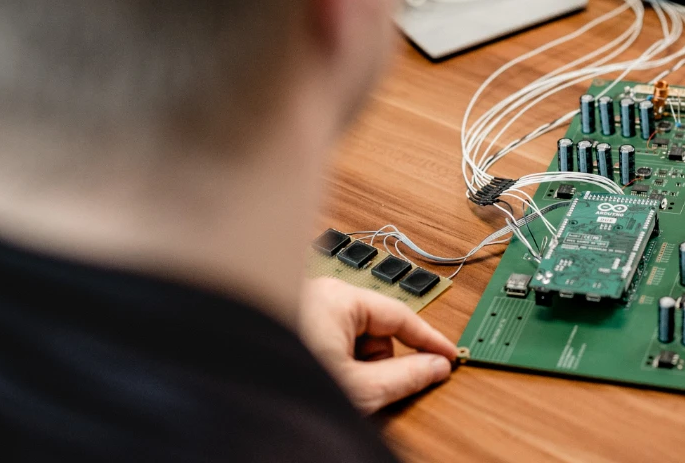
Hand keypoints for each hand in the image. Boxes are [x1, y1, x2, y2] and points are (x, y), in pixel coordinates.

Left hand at [298, 277, 457, 413]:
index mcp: (339, 297)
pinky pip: (330, 341)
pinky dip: (334, 363)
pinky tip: (320, 381)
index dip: (430, 339)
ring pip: (353, 339)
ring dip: (354, 365)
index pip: (402, 315)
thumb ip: (406, 376)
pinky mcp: (289, 323)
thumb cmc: (284, 381)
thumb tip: (434, 368)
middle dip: (379, 361)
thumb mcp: (360, 387)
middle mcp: (320, 294)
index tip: (449, 354)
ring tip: (334, 387)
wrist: (235, 390)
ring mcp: (303, 308)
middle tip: (367, 389)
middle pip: (377, 329)